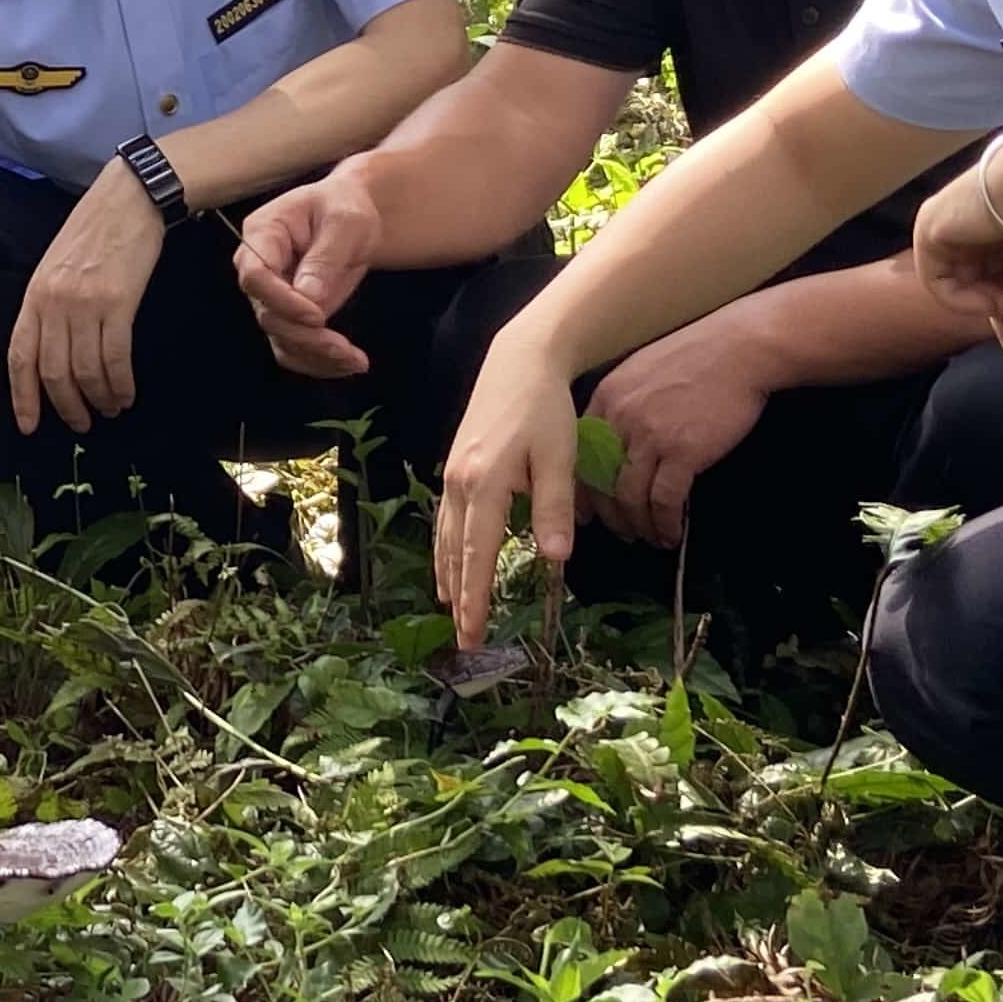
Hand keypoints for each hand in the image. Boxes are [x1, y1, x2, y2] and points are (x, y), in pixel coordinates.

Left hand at [8, 169, 165, 435]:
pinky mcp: (118, 303)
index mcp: (35, 294)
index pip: (20, 357)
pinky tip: (126, 393)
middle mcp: (54, 303)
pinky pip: (115, 358)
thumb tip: (53, 353)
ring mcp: (85, 304)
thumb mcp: (57, 266)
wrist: (129, 199)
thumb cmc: (95, 232)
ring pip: (85, 372)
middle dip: (67, 407)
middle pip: (54, 372)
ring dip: (99, 399)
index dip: (23, 397)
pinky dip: (120, 384)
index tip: (29, 426)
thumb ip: (49, 306)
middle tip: (82, 424)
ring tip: (110, 409)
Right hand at [235, 167, 383, 377]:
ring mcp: (272, 296)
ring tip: (355, 361)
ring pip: (280, 339)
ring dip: (316, 357)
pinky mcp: (289, 316)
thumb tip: (310, 299)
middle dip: (306, 337)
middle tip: (346, 350)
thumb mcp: (345, 222)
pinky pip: (295, 348)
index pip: (255, 276)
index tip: (317, 316)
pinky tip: (349, 363)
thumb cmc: (344, 207)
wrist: (350, 216)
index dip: (282, 301)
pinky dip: (319, 362)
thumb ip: (325, 257)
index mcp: (263, 235)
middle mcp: (258, 269)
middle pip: (268, 314)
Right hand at [434, 332, 583, 648]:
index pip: (478, 556)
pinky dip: (444, 549)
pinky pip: (444, 519)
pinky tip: (448, 562)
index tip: (473, 635)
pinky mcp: (455, 466)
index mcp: (485, 486)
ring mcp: (452, 475)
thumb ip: (554, 509)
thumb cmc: (544, 408)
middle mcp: (459, 484)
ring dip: (447, 577)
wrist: (519, 361)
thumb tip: (555, 562)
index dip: (475, 599)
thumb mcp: (559, 459)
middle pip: (454, 554)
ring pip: (443, 538)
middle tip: (463, 640)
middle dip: (458, 599)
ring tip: (450, 610)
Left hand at [579, 313, 779, 547]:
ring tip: (650, 537)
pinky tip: (673, 534)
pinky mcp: (683, 452)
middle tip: (621, 531)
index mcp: (608, 397)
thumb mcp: (643, 369)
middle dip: (610, 515)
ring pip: (630, 498)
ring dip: (639, 525)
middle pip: (601, 481)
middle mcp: (621, 418)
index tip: (586, 512)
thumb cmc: (699, 356)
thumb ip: (624, 402)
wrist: (740, 348)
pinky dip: (666, 524)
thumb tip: (618, 440)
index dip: (582, 490)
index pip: (581, 455)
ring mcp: (651, 436)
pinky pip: (665, 501)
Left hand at [913, 136, 1002, 347]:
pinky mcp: (929, 231)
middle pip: (976, 283)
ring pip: (961, 288)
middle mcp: (968, 223)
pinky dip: (968, 302)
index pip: (993, 274)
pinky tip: (997, 304)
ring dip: (994, 310)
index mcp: (996, 223)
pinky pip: (940, 285)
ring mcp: (944, 225)